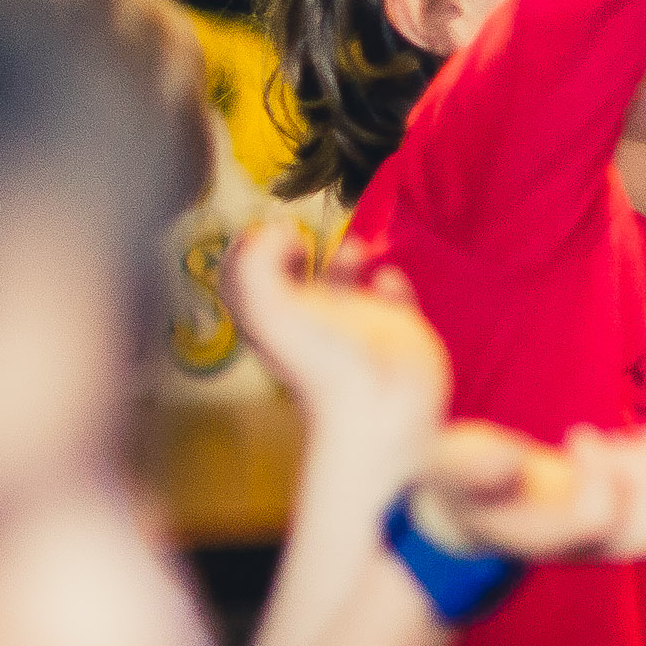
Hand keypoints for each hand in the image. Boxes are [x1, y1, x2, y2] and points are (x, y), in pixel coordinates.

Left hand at [223, 222, 445, 491]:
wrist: (383, 414)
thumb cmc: (324, 368)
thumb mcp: (270, 312)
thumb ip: (257, 266)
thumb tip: (278, 231)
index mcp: (276, 319)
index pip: (245, 281)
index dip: (249, 252)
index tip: (272, 233)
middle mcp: (312, 321)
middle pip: (290, 280)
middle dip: (296, 252)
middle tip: (303, 234)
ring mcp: (356, 326)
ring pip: (343, 285)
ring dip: (347, 257)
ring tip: (354, 247)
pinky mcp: (400, 332)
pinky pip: (394, 297)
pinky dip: (392, 280)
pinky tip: (388, 278)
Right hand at [408, 420, 645, 564]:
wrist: (476, 512)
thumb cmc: (465, 483)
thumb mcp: (452, 468)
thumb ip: (475, 467)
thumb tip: (513, 464)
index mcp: (541, 535)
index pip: (598, 519)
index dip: (601, 470)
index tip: (578, 435)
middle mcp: (583, 547)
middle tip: (613, 441)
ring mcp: (609, 541)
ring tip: (632, 441)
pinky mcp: (627, 525)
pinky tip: (640, 443)